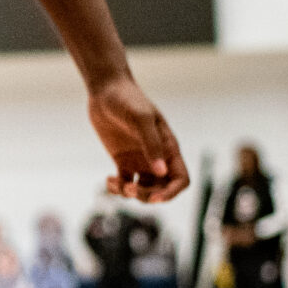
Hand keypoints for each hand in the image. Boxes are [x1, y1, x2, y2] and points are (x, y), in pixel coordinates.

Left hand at [88, 73, 188, 203]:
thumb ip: (152, 144)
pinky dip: (117, 188)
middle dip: (148, 196)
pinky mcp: (122, 160)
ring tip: (116, 183)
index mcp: (168, 148)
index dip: (171, 193)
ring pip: (143, 189)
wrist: (106, 90)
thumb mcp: (141, 119)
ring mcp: (139, 160)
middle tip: (130, 188)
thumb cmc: (128, 100)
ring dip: (131, 194)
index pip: (180, 179)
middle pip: (161, 189)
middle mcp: (156, 157)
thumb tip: (161, 171)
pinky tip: (109, 179)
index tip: (155, 198)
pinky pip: (124, 183)